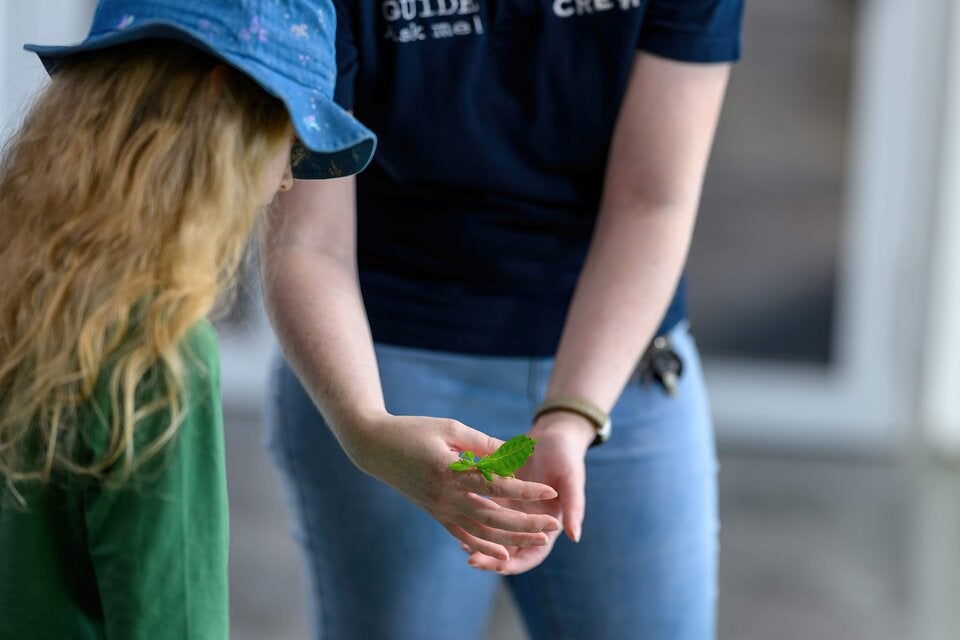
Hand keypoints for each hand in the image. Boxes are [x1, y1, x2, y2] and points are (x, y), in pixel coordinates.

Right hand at [342, 414, 562, 561]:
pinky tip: (505, 554)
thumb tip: (515, 454)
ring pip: (481, 532)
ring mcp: (439, 509)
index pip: (496, 485)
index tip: (550, 491)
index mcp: (450, 471)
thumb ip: (483, 443)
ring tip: (539, 540)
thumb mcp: (450, 427)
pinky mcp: (435, 514)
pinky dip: (484, 547)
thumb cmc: (413, 430)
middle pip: (494, 517)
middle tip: (553, 526)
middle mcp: (445, 496)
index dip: (525, 490)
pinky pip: (463, 536)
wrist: (375, 448)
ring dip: (512, 539)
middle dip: (526, 523)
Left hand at [463, 412, 593, 573]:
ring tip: (462, 546)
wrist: (552, 433)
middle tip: (472, 561)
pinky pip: (485, 513)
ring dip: (480, 542)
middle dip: (492, 559)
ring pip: (495, 534)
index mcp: (549, 522)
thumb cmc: (565, 454)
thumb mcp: (571, 478)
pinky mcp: (501, 495)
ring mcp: (515, 509)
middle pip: (510, 549)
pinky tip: (459, 520)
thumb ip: (573, 507)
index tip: (499, 567)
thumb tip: (574, 537)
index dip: (517, 564)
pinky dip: (474, 520)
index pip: (533, 554)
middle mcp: (530, 520)